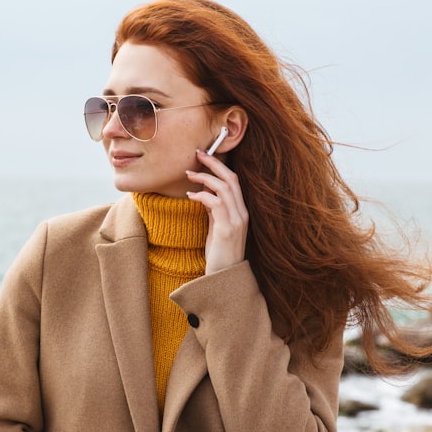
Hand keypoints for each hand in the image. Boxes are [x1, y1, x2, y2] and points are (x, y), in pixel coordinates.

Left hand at [185, 151, 248, 273]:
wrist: (223, 278)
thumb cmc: (219, 254)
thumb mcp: (216, 228)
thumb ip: (214, 211)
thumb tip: (204, 194)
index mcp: (241, 211)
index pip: (234, 181)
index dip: (219, 167)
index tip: (204, 157)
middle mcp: (242, 213)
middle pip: (231, 179)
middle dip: (214, 163)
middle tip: (197, 153)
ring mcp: (237, 221)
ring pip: (224, 188)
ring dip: (205, 177)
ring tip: (189, 174)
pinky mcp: (227, 229)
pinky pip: (215, 203)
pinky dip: (202, 196)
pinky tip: (190, 196)